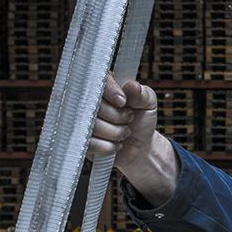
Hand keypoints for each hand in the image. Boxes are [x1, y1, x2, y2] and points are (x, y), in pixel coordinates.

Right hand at [90, 74, 176, 205]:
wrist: (141, 149)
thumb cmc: (143, 121)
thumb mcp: (149, 103)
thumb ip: (142, 93)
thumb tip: (130, 86)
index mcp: (100, 87)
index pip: (96, 82)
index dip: (109, 92)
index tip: (124, 101)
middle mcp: (87, 103)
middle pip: (96, 106)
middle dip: (119, 117)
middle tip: (127, 120)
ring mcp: (81, 124)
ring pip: (94, 126)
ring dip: (116, 133)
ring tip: (123, 133)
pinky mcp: (81, 143)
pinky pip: (92, 145)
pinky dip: (109, 148)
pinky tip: (115, 147)